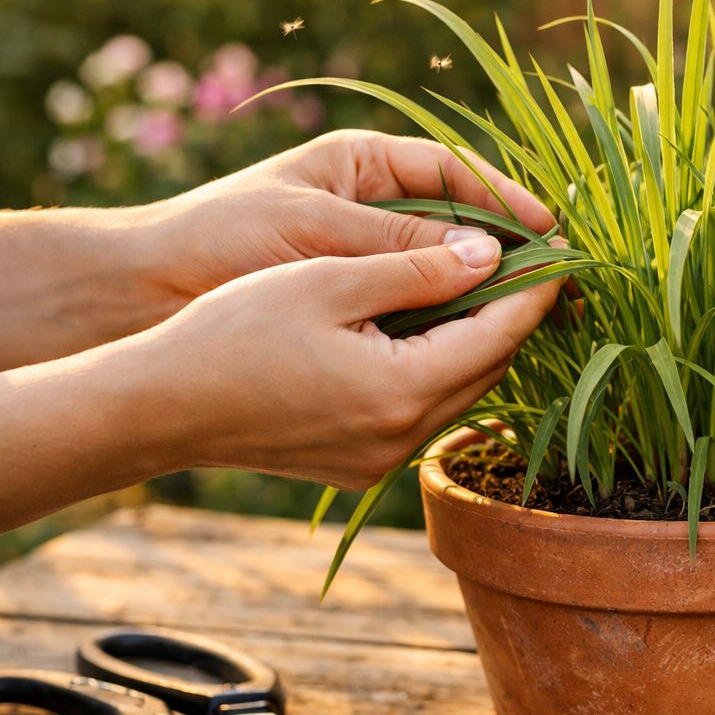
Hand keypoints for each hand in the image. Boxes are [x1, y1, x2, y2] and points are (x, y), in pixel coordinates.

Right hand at [137, 229, 563, 488]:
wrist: (157, 407)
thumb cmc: (232, 331)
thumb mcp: (330, 279)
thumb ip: (417, 269)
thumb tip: (491, 256)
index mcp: (404, 390)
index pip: (502, 333)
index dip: (535, 287)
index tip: (558, 249)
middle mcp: (403, 437)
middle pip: (489, 367)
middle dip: (513, 313)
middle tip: (526, 259)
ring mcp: (380, 459)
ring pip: (458, 391)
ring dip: (475, 341)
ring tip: (482, 284)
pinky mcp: (357, 465)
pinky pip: (420, 410)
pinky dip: (435, 367)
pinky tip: (425, 329)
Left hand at [145, 129, 556, 305]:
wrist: (144, 292)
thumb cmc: (220, 239)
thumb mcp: (317, 233)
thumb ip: (397, 243)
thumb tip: (483, 254)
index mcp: (364, 163)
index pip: (454, 172)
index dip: (506, 198)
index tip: (549, 228)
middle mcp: (373, 206)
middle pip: (460, 224)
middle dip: (506, 250)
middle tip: (557, 279)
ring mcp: (366, 255)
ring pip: (443, 272)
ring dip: (481, 292)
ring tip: (529, 313)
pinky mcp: (353, 300)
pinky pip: (416, 313)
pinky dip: (444, 326)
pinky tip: (471, 346)